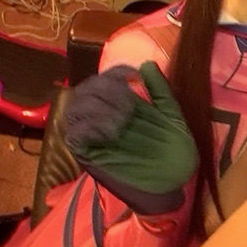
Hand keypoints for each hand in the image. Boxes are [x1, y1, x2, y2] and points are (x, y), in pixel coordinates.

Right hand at [65, 61, 197, 214]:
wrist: (171, 182)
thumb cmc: (172, 148)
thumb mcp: (171, 115)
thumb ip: (160, 90)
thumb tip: (146, 64)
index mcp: (120, 103)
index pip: (105, 78)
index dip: (115, 72)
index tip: (133, 77)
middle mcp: (102, 115)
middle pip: (86, 89)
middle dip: (106, 89)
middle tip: (128, 104)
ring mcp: (93, 135)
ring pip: (75, 109)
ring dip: (98, 107)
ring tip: (122, 119)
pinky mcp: (87, 155)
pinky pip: (75, 136)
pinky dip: (90, 127)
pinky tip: (112, 131)